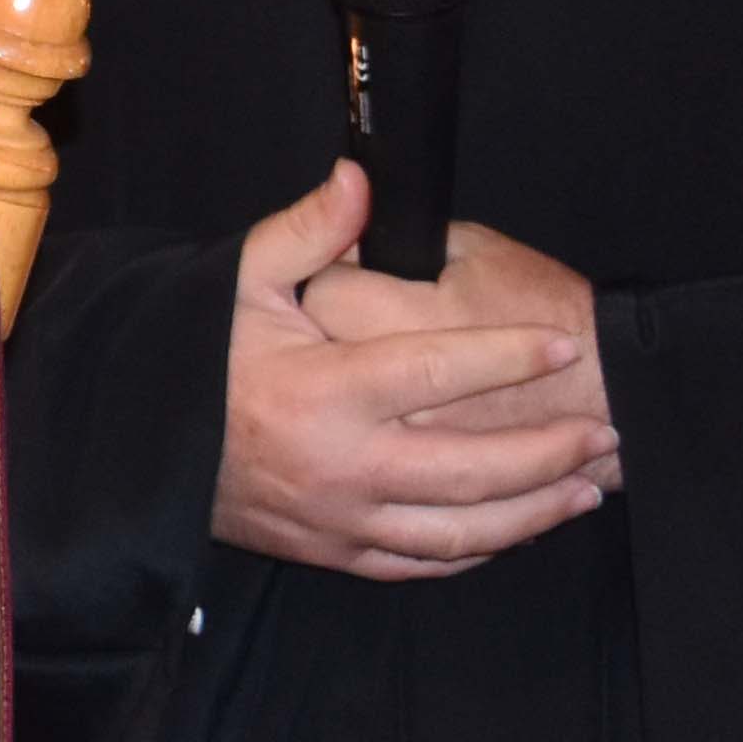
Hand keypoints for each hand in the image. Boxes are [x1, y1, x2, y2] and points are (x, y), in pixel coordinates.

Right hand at [212, 160, 615, 581]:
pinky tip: (515, 529)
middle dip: (549, 453)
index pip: (436, 373)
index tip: (561, 343)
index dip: (507, 356)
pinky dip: (476, 551)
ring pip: (459, 533)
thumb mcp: (241, 281)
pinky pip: (420, 564)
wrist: (138, 449)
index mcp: (323, 392)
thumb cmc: (197, 356)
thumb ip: (310, 231)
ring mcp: (340, 520)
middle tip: (604, 432)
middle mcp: (341, 466)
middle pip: (471, 470)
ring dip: (531, 513)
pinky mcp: (332, 552)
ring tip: (585, 489)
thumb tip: (361, 177)